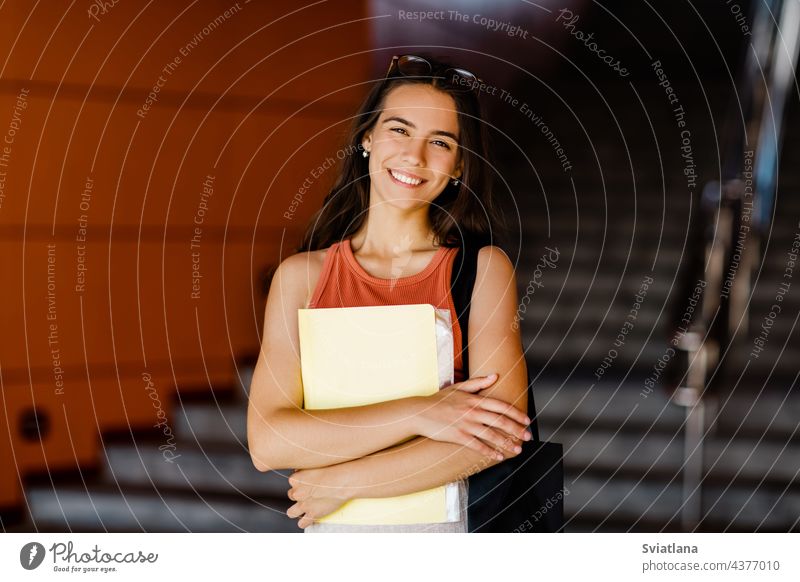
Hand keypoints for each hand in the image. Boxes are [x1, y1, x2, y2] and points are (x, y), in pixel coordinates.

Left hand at [286, 466, 351, 528]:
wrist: (342, 481)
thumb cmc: (332, 469)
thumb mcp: (314, 464)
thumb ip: (304, 470)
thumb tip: (300, 471)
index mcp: (295, 479)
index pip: (292, 482)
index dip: (300, 482)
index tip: (309, 481)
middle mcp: (297, 493)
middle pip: (291, 495)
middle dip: (300, 494)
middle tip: (311, 492)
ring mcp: (304, 505)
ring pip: (291, 513)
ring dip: (296, 510)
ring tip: (306, 506)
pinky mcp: (312, 515)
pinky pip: (302, 523)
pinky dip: (305, 521)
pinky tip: (310, 517)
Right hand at [413, 373, 531, 459]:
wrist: (419, 412)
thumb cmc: (439, 400)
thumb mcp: (458, 387)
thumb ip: (478, 382)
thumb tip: (495, 376)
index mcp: (475, 399)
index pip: (501, 406)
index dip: (516, 414)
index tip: (526, 420)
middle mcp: (473, 411)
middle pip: (500, 420)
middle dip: (517, 429)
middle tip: (528, 437)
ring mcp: (466, 424)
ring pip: (492, 434)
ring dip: (507, 443)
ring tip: (518, 449)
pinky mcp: (458, 436)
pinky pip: (478, 445)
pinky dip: (490, 451)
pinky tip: (498, 456)